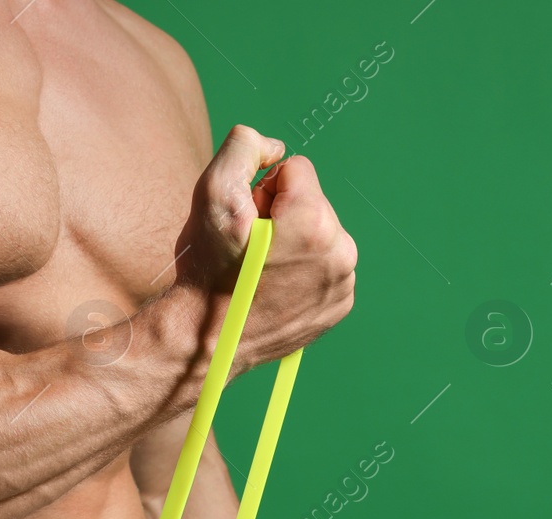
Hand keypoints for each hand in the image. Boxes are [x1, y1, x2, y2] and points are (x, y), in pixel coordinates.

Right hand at [173, 124, 357, 373]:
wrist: (208, 340)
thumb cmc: (207, 268)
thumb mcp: (213, 193)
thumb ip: (245, 145)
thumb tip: (277, 148)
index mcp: (316, 221)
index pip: (296, 169)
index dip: (263, 189)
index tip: (248, 222)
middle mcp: (341, 253)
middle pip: (312, 202)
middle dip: (282, 215)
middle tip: (252, 248)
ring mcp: (344, 284)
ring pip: (320, 234)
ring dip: (293, 243)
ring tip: (262, 270)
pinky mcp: (340, 305)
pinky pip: (325, 266)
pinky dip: (303, 271)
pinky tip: (276, 288)